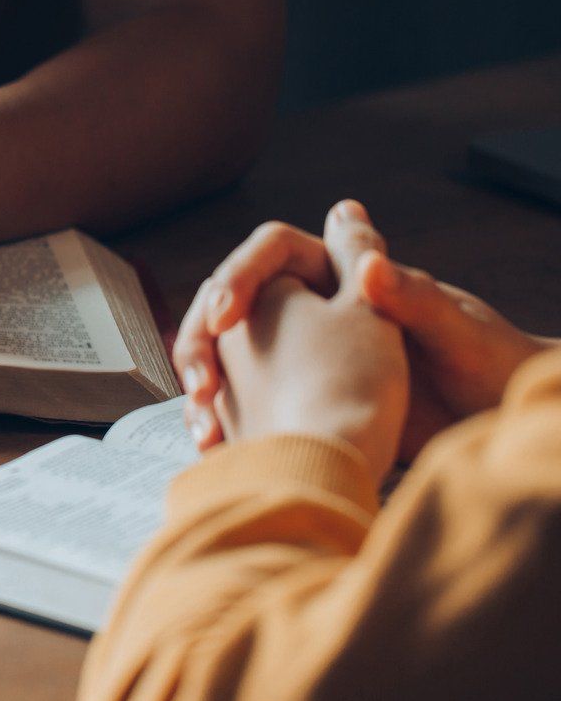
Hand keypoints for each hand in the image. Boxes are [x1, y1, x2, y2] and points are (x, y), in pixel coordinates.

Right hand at [174, 200, 547, 455]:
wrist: (499, 421)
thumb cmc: (489, 364)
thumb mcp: (455, 332)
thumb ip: (412, 298)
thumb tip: (367, 265)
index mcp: (346, 276)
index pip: (272, 252)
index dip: (239, 276)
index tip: (226, 316)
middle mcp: (316, 308)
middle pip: (232, 304)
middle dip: (202, 340)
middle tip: (201, 383)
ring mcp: (302, 355)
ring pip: (227, 356)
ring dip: (205, 383)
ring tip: (204, 423)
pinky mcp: (302, 399)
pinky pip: (242, 401)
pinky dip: (223, 422)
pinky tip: (217, 448)